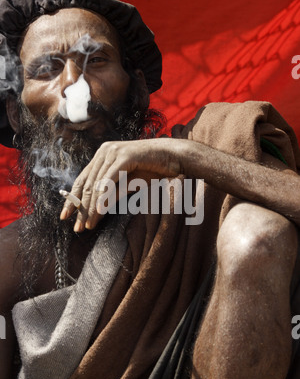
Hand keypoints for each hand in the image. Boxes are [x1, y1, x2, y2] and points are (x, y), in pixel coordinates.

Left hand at [60, 138, 181, 231]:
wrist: (175, 157)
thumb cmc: (154, 170)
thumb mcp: (128, 184)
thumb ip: (111, 193)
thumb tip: (95, 211)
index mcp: (102, 155)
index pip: (82, 180)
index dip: (72, 199)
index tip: (64, 217)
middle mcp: (104, 151)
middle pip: (86, 183)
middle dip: (80, 208)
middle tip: (77, 227)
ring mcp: (114, 152)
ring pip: (97, 184)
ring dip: (91, 207)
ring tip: (87, 224)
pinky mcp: (125, 156)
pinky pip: (110, 181)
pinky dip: (103, 197)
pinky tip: (99, 211)